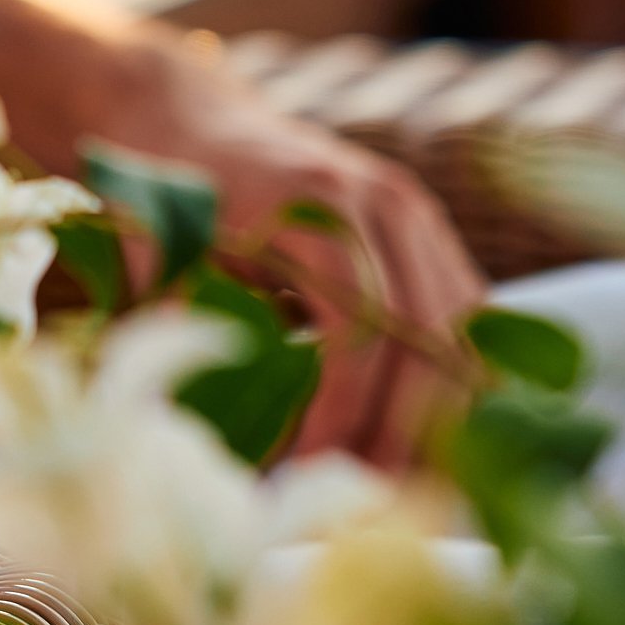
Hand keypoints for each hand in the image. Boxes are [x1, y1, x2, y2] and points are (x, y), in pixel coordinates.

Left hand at [111, 59, 485, 466]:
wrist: (187, 123)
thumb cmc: (162, 197)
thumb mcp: (156, 257)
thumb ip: (179, 330)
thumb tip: (190, 434)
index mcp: (313, 208)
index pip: (358, 332)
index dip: (341, 412)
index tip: (313, 472)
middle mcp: (382, 204)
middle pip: (427, 340)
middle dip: (400, 433)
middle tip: (365, 501)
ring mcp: (416, 216)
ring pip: (463, 333)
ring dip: (441, 416)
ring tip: (400, 487)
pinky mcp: (428, 234)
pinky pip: (469, 317)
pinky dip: (456, 380)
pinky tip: (429, 439)